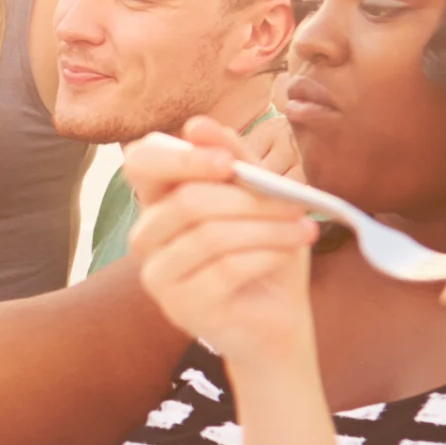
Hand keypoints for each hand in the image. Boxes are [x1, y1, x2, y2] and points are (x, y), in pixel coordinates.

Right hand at [124, 116, 318, 363]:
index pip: (141, 161)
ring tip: (304, 230)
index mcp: (158, 201)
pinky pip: (224, 269)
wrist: (278, 320)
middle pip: (186, 201)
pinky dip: (265, 254)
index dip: (181, 157)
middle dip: (249, 199)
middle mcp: (145, 237)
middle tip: (296, 204)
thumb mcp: (258, 198)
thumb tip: (197, 124)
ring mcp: (157, 276)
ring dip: (267, 228)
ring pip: (208, 235)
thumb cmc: (265, 252)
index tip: (229, 164)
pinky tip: (288, 251)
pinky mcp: (180, 308)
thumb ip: (234, 160)